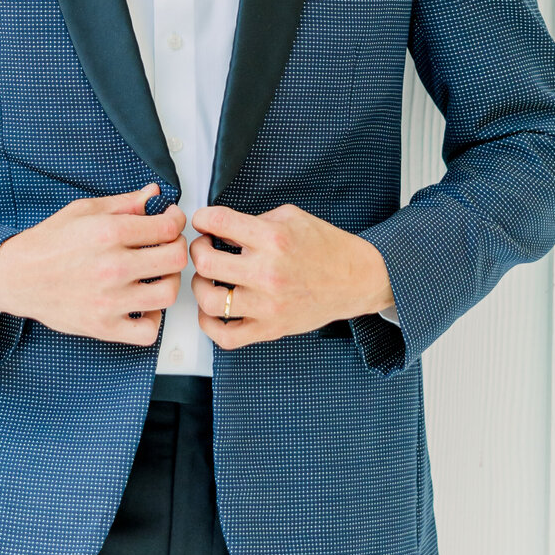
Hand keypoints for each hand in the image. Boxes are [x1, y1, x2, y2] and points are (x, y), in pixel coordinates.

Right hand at [0, 184, 187, 345]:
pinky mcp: (104, 326)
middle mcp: (112, 266)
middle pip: (175, 259)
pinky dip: (153, 320)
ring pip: (168, 294)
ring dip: (169, 281)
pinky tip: (143, 305)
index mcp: (109, 233)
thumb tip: (153, 194)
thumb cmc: (48, 243)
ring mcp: (110, 300)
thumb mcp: (83, 211)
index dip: (176, 221)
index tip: (171, 221)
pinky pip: (148, 332)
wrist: (16, 276)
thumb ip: (123, 203)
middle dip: (177, 248)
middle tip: (167, 245)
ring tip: (157, 274)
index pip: (167, 227)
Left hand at [189, 202, 393, 350]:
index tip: (203, 222)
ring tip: (208, 278)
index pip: (218, 222)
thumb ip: (253, 220)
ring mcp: (268, 305)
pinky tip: (211, 310)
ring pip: (209, 301)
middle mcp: (267, 273)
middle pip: (206, 263)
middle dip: (198, 250)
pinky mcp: (270, 328)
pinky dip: (209, 325)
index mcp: (272, 240)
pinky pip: (226, 337)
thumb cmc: (325, 247)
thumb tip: (220, 226)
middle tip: (205, 247)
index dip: (202, 219)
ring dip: (200, 286)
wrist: (355, 279)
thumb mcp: (290, 217)